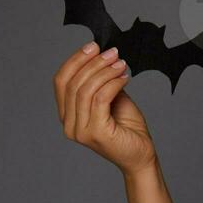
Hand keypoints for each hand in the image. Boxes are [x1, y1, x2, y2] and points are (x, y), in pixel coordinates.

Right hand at [53, 41, 157, 175]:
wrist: (141, 155)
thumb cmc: (126, 129)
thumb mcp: (110, 98)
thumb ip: (100, 82)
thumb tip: (100, 56)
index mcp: (67, 115)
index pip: (61, 81)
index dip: (75, 60)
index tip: (93, 46)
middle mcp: (68, 125)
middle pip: (73, 83)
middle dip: (92, 63)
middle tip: (112, 53)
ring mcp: (80, 131)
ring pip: (86, 89)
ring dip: (104, 71)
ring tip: (120, 64)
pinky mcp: (95, 133)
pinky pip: (100, 98)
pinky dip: (113, 83)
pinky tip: (125, 77)